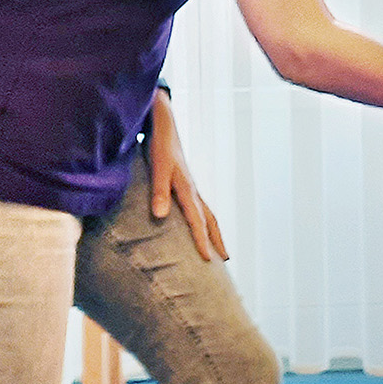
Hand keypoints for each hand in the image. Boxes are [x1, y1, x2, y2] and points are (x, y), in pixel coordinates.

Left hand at [148, 90, 227, 260]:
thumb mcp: (157, 168)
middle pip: (210, 219)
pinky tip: (199, 223)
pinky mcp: (186, 183)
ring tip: (218, 246)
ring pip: (208, 213)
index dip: (202, 241)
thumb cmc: (159, 145)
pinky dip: (204, 219)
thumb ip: (158, 192)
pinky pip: (200, 206)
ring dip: (213, 231)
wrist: (164, 124)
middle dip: (217, 240)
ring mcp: (191, 186)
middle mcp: (193, 189)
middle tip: (225, 260)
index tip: (209, 260)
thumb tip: (159, 216)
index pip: (198, 220)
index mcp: (188, 189)